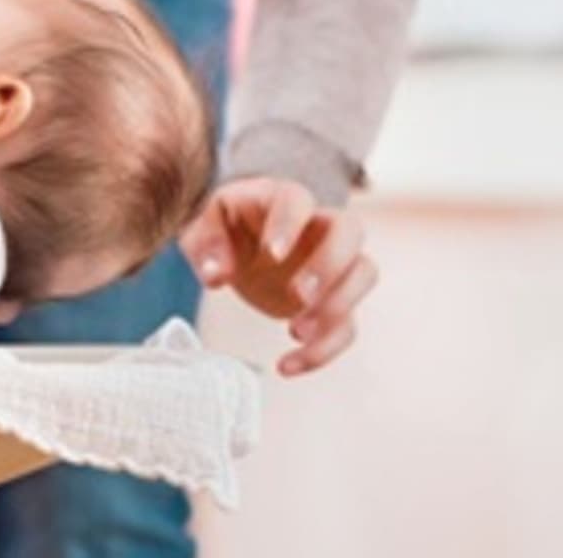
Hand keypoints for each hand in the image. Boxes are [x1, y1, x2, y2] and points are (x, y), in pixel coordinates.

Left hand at [178, 177, 377, 377]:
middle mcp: (315, 226)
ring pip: (363, 274)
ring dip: (338, 307)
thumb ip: (206, 243)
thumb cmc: (221, 225)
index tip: (273, 253)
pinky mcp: (330, 300)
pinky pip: (346, 324)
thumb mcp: (199, 226)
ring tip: (295, 332)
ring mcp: (330, 262)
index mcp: (279, 199)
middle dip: (330, 266)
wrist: (235, 244)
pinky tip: (288, 364)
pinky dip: (324, 350)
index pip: (298, 199)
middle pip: (350, 231)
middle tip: (299, 295)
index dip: (291, 223)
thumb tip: (217, 275)